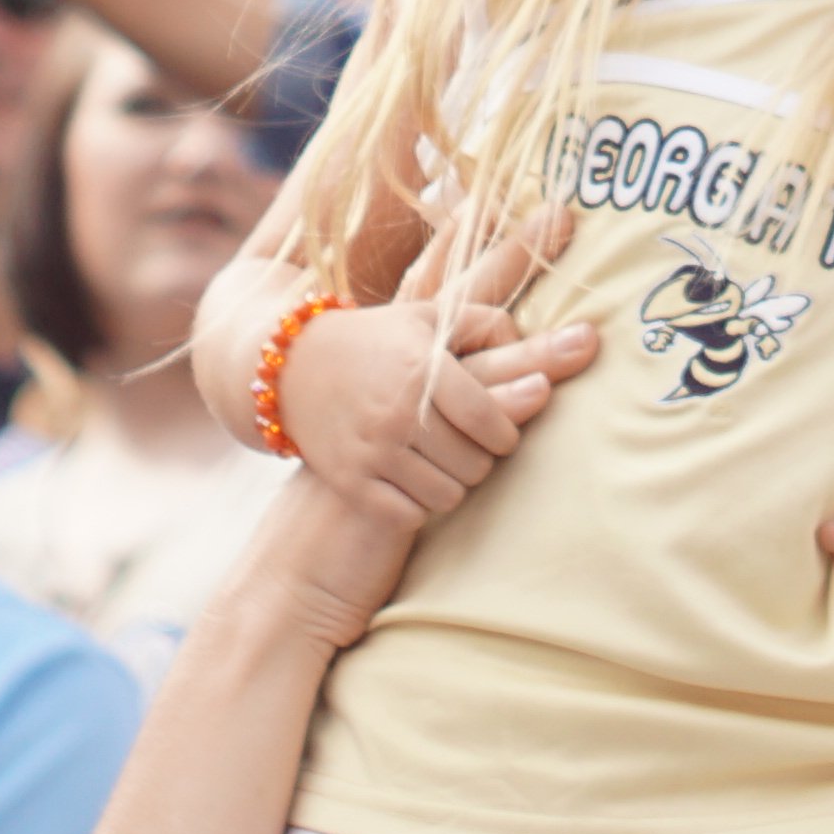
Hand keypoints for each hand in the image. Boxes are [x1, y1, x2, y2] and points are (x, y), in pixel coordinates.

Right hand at [270, 203, 588, 530]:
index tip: (502, 434)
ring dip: (454, 485)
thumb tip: (541, 357)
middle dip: (482, 460)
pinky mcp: (349, 482)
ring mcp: (370, 450)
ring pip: (447, 496)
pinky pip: (409, 516)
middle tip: (470, 450)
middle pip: (475, 464)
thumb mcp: (429, 317)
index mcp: (421, 368)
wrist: (292, 366)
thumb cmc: (377, 341)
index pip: (489, 420)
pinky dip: (419, 506)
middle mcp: (395, 412)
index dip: (506, 435)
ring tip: (445, 465)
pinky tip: (414, 483)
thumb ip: (490, 324)